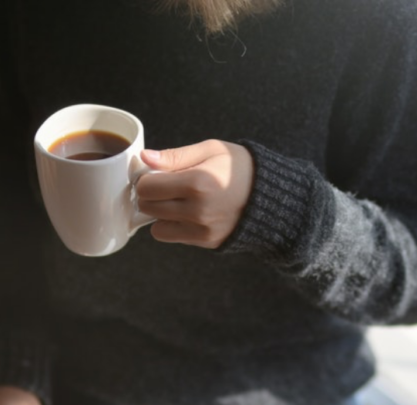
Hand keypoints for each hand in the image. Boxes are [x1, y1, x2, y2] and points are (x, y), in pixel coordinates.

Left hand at [137, 140, 254, 248]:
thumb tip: (145, 158)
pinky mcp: (206, 241)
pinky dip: (173, 226)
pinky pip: (171, 237)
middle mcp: (197, 210)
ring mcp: (202, 229)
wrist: (271, 196)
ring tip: (178, 201)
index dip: (146, 178)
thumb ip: (175, 156)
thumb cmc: (240, 168)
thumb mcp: (211, 150)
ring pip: (156, 226)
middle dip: (150, 195)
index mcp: (197, 182)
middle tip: (165, 186)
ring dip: (160, 213)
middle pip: (148, 207)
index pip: (147, 187)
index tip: (156, 174)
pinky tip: (189, 213)